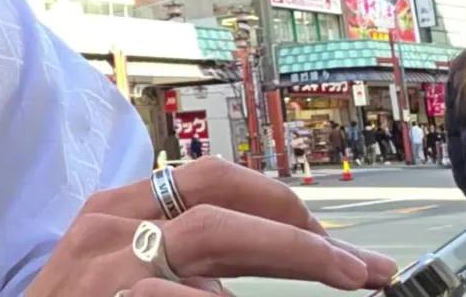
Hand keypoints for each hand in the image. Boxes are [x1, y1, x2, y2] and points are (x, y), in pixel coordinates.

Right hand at [26, 157, 397, 295]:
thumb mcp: (115, 276)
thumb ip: (173, 267)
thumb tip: (235, 277)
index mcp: (114, 211)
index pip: (207, 180)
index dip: (277, 201)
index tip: (328, 236)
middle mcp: (108, 224)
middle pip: (221, 195)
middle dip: (301, 224)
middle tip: (359, 265)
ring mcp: (106, 264)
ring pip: (217, 232)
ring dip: (294, 254)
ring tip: (344, 278)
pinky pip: (187, 294)